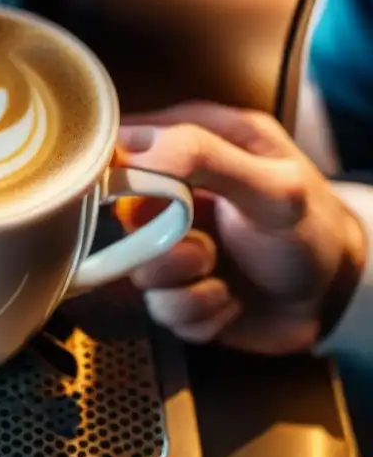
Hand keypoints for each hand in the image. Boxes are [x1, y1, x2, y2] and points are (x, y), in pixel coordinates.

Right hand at [116, 101, 366, 354]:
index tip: (149, 200)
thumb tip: (137, 150)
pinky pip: (163, 310)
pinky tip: (229, 299)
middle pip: (120, 216)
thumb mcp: (272, 186)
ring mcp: (172, 243)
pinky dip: (201, 311)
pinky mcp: (178, 290)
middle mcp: (174, 194)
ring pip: (140, 271)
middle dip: (160, 243)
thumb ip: (206, 157)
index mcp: (194, 146)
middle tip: (203, 245)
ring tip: (220, 273)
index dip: (120, 175)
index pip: (123, 145)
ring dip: (185, 282)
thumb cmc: (315, 232)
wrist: (336, 299)